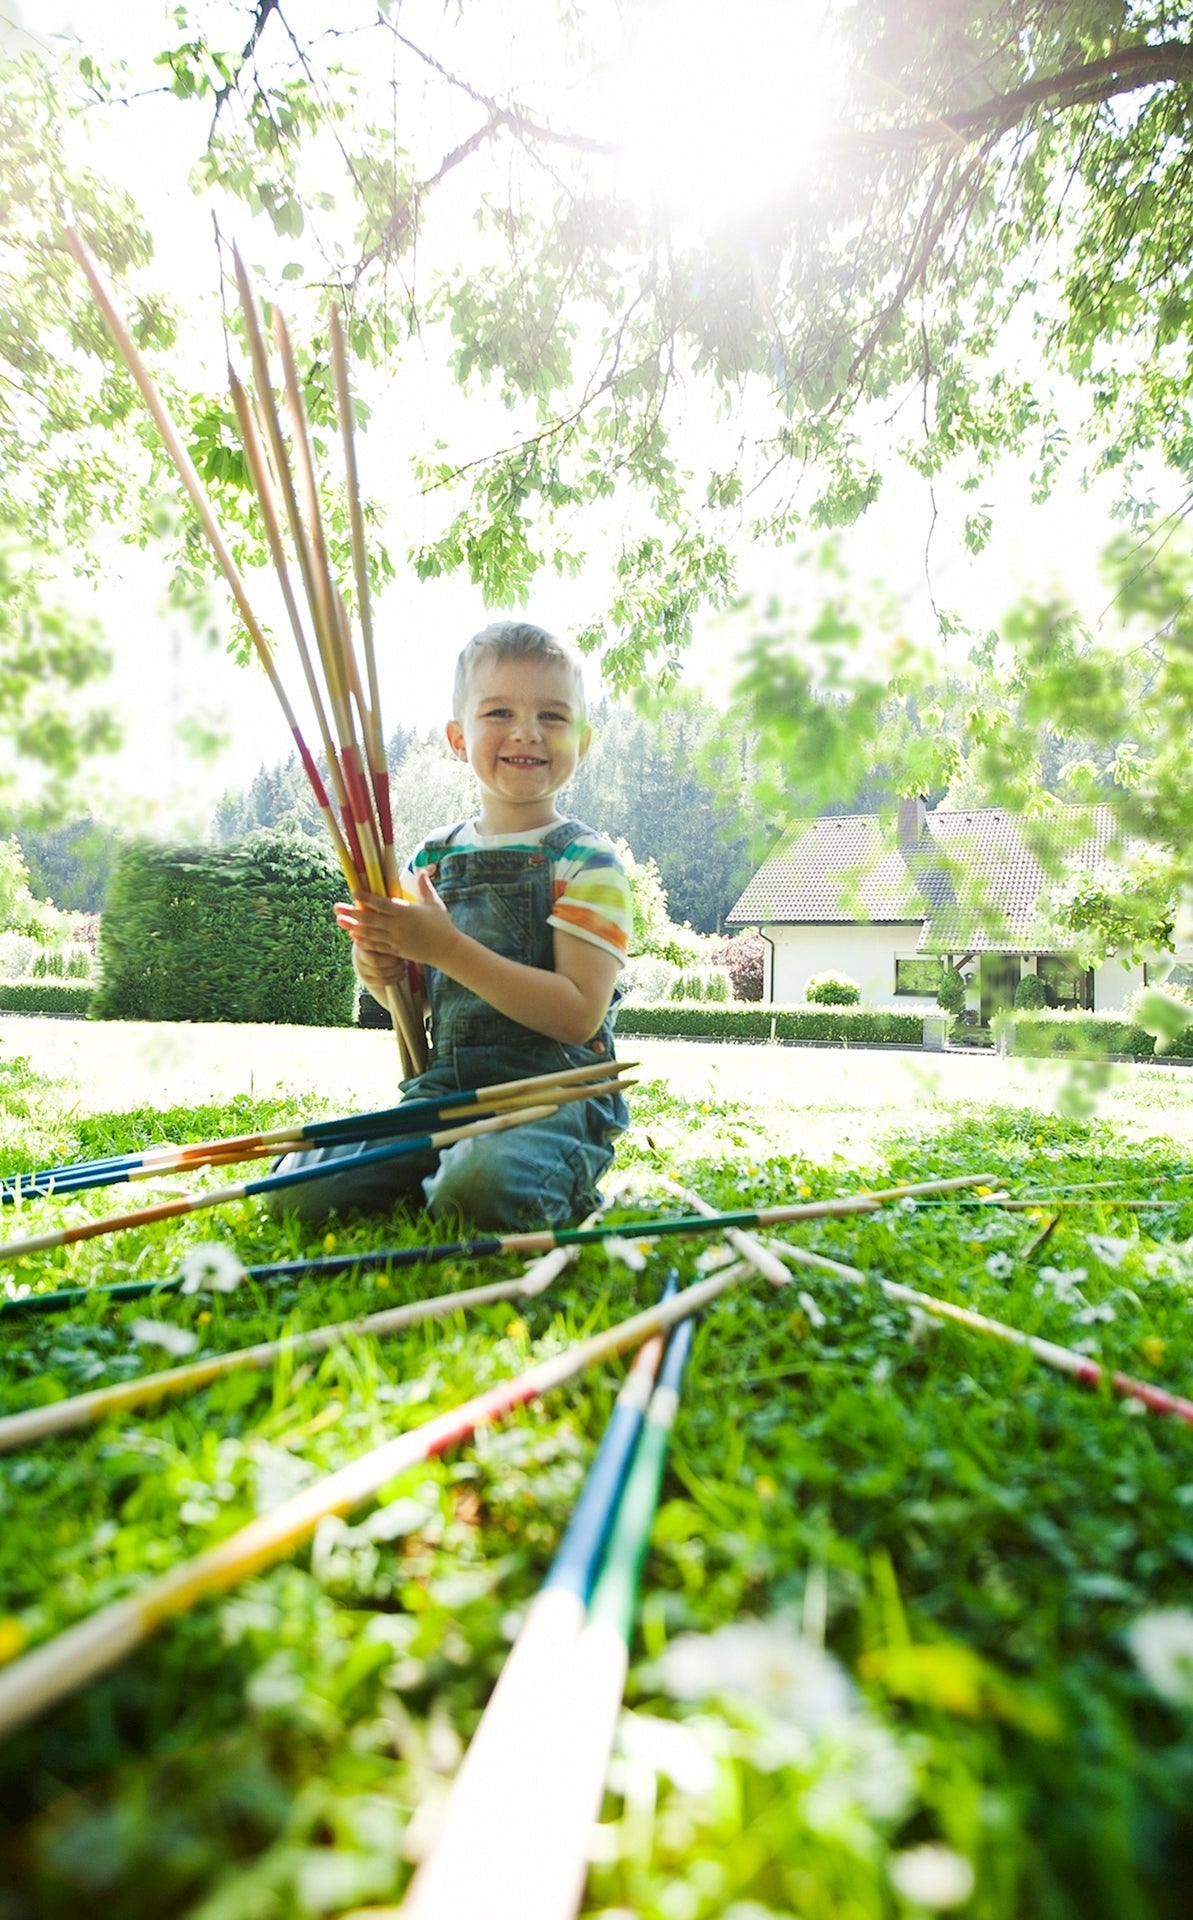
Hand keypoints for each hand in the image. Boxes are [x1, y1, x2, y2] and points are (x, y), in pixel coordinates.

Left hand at [335, 871, 459, 969]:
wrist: (447, 950)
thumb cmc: (442, 924)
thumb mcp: (434, 902)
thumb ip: (425, 886)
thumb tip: (422, 869)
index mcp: (406, 912)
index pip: (382, 903)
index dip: (366, 897)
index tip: (353, 891)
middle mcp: (398, 926)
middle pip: (370, 919)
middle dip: (352, 913)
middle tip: (336, 908)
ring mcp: (396, 940)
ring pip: (370, 933)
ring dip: (353, 927)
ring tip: (339, 921)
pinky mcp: (397, 951)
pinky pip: (376, 947)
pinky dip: (364, 942)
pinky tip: (354, 937)